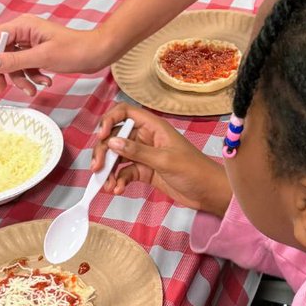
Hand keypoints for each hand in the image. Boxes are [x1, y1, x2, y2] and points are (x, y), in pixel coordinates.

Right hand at [0, 15, 111, 96]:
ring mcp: (31, 43)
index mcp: (23, 25)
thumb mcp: (42, 57)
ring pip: (14, 64)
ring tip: (33, 89)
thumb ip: (14, 61)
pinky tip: (45, 82)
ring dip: (21, 79)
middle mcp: (24, 32)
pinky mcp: (39, 54)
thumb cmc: (76, 50)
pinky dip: (32, 77)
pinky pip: (26, 67)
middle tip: (2, 89)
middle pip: (1, 53)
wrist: (99, 53)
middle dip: (3, 73)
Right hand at [92, 102, 231, 215]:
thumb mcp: (165, 160)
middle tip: (97, 168)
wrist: (208, 192)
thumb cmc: (194, 170)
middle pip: (115, 137)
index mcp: (153, 126)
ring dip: (109, 170)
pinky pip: (124, 172)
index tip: (101, 136)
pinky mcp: (144, 171)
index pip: (124, 113)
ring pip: (117, 157)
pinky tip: (117, 190)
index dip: (109, 120)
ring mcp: (144, 155)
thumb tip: (112, 142)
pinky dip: (118, 180)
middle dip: (103, 152)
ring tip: (107, 185)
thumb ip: (137, 151)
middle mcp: (146, 138)